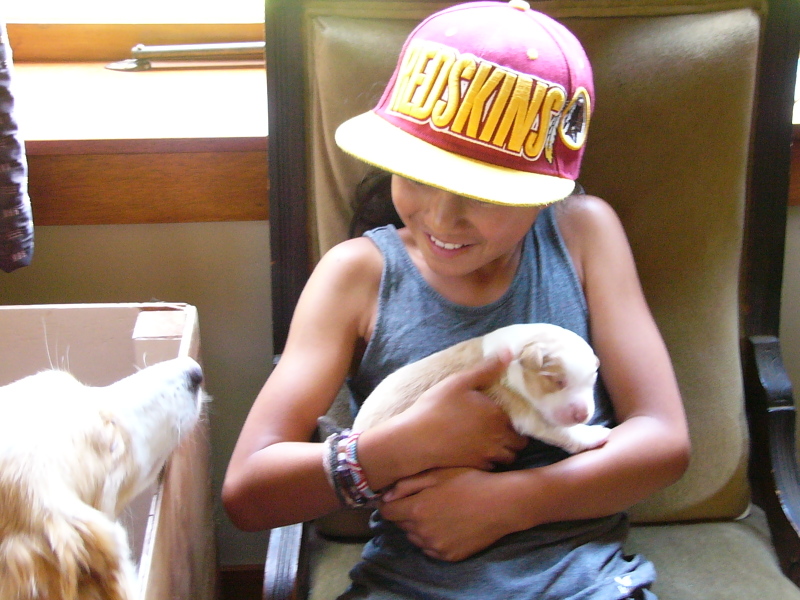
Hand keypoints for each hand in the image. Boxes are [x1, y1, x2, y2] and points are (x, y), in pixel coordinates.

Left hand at [379, 468, 514, 560]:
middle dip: (406, 513)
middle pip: (401, 524)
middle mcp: (423, 532)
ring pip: (414, 538)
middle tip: (425, 500)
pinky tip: (449, 524)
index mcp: (417, 509)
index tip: (395, 498)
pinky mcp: (449, 556)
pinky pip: (430, 549)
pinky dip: (433, 539)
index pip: (387, 512)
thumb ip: (407, 485)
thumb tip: (385, 497)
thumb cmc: (469, 481)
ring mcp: (436, 546)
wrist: (501, 504)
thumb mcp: (437, 474)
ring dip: (419, 526)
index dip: (388, 504)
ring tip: (439, 511)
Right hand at [391, 352, 527, 472]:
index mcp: (498, 416)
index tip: (505, 415)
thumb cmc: (436, 407)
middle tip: (502, 430)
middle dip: (514, 438)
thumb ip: (487, 369)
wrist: (415, 439)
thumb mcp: (460, 382)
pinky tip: (477, 452)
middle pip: (519, 444)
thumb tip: (509, 351)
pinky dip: (490, 461)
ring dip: (505, 451)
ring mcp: (487, 456)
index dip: (515, 420)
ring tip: (492, 441)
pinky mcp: (474, 468)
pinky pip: (492, 467)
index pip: (521, 423)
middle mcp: (498, 438)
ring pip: (508, 458)